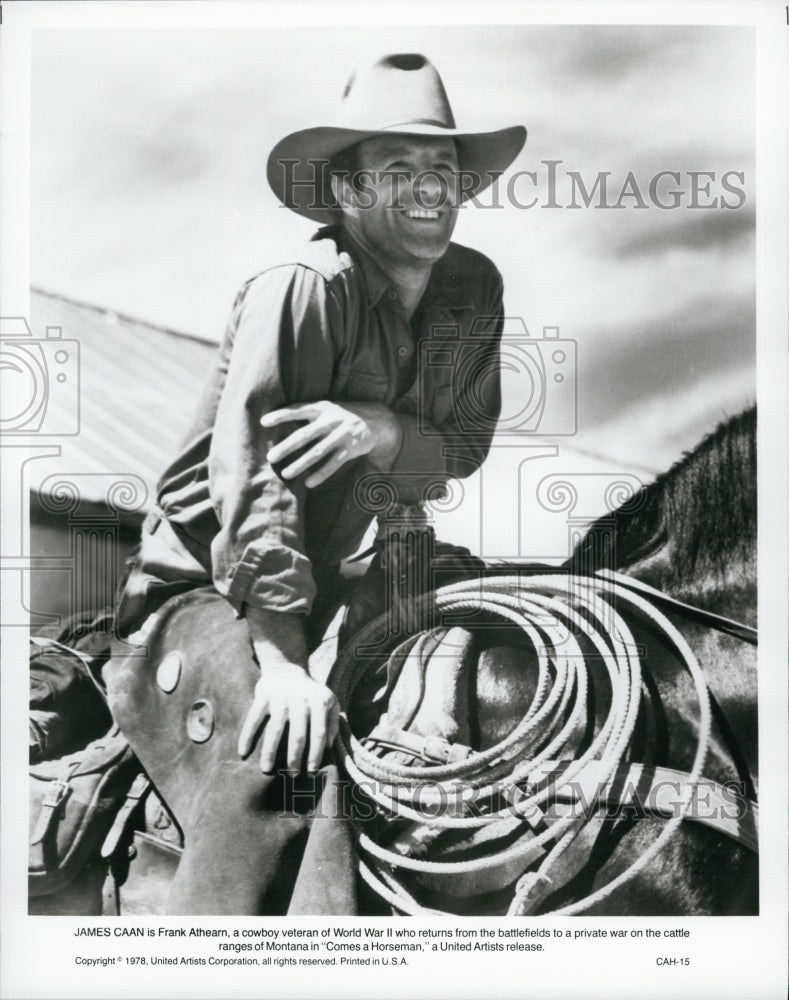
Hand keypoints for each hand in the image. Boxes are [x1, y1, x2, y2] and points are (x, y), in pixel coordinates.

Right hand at [237, 662, 339, 772]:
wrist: (287, 669)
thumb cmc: (311, 693)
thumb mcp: (330, 701)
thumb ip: (333, 723)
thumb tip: (328, 746)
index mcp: (319, 702)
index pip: (319, 733)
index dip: (316, 754)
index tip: (311, 771)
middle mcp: (300, 700)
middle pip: (298, 735)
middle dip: (294, 758)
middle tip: (291, 775)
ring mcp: (280, 698)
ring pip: (274, 730)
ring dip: (270, 752)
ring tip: (266, 769)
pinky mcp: (263, 696)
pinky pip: (253, 718)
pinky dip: (247, 735)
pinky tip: (243, 752)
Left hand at [262, 400, 401, 487]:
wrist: (376, 421)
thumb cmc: (341, 416)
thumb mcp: (327, 409)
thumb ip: (307, 415)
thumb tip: (277, 424)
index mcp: (322, 407)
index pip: (298, 410)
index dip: (281, 415)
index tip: (263, 422)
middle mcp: (331, 420)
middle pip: (305, 434)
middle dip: (287, 446)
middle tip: (270, 457)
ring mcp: (341, 435)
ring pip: (318, 452)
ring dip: (301, 464)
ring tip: (286, 473)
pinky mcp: (350, 449)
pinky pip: (334, 464)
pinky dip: (321, 474)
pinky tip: (308, 483)